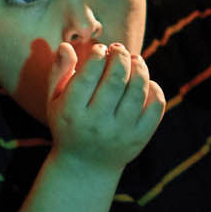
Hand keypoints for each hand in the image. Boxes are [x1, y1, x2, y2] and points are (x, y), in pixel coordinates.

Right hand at [45, 42, 164, 171]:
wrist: (86, 165)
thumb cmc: (68, 123)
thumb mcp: (54, 101)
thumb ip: (59, 72)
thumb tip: (67, 46)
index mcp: (71, 113)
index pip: (88, 76)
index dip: (97, 55)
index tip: (100, 49)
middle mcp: (97, 124)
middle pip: (115, 80)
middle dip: (120, 57)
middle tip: (119, 48)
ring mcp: (121, 133)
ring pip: (137, 91)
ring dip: (139, 68)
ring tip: (134, 59)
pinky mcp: (140, 138)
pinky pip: (155, 107)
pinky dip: (153, 88)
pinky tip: (145, 81)